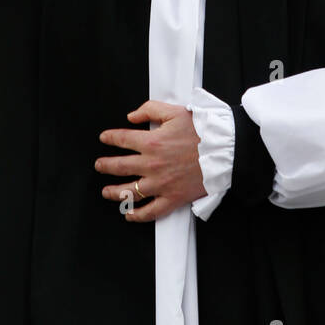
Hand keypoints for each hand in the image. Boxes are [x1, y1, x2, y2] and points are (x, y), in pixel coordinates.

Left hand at [95, 99, 206, 221]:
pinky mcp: (173, 198)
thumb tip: (131, 116)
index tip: (104, 138)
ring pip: (129, 192)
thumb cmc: (203, 131)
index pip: (121, 139)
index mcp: (151, 142)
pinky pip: (151, 211)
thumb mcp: (175, 112)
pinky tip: (129, 215)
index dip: (110, 138)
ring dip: (114, 192)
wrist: (225, 150)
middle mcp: (151, 165)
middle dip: (105, 166)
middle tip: (99, 165)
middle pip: (119, 167)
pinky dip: (138, 215)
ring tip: (106, 191)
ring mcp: (161, 184)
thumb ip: (150, 110)